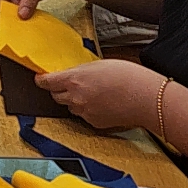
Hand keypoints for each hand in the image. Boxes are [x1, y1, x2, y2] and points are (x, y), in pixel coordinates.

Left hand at [36, 60, 164, 130]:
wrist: (146, 98)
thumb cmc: (128, 77)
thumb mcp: (99, 64)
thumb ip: (81, 70)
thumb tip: (72, 73)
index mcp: (74, 80)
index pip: (47, 82)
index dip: (42, 80)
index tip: (40, 78)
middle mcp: (75, 98)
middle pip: (55, 96)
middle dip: (59, 89)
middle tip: (70, 83)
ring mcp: (84, 112)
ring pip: (70, 106)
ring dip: (74, 100)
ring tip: (93, 91)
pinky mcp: (94, 123)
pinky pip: (84, 115)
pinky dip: (87, 109)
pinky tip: (101, 102)